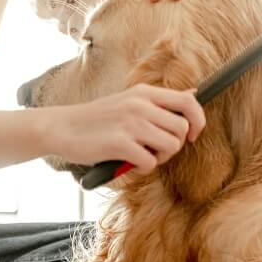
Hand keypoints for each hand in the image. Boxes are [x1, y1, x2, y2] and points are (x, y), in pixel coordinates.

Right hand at [45, 84, 204, 172]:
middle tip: (156, 150)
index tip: (190, 135)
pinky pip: (150, 162)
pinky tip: (128, 162)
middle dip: (175, 145)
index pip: (188, 101)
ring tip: (141, 155)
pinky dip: (142, 168)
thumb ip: (159, 101)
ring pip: (170, 146)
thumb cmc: (97, 119)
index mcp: (144, 92)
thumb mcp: (129, 100)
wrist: (63, 127)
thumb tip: (193, 92)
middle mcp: (140, 104)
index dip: (198, 120)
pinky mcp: (120, 143)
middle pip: (182, 128)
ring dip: (160, 158)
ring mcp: (130, 123)